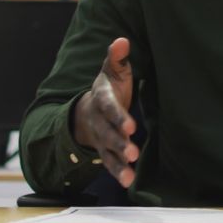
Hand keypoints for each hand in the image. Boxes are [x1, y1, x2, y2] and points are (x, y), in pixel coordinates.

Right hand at [72, 37, 138, 186]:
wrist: (89, 108)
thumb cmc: (110, 87)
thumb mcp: (113, 71)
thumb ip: (117, 58)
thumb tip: (121, 41)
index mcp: (101, 98)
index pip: (108, 106)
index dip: (118, 116)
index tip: (131, 126)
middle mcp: (98, 120)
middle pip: (107, 132)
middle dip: (119, 143)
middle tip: (133, 152)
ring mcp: (100, 136)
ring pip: (107, 151)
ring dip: (118, 162)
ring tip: (130, 172)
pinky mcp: (104, 149)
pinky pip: (109, 163)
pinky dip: (118, 172)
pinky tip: (129, 181)